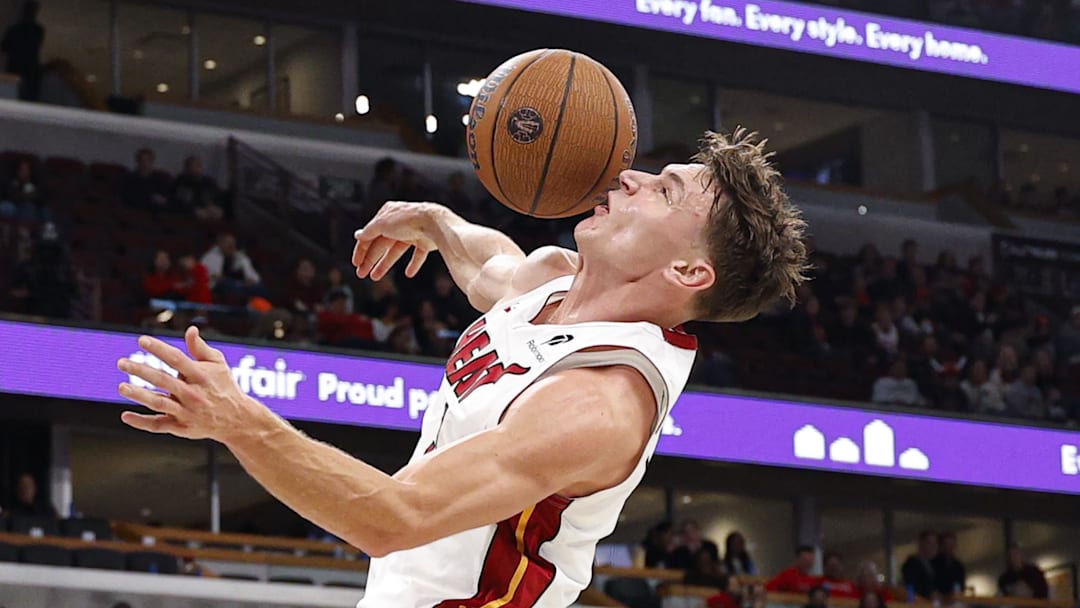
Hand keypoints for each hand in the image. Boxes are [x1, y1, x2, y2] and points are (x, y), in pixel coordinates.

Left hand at [116, 326, 266, 442]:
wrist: (237, 419)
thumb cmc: (224, 386)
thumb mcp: (218, 364)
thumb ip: (200, 348)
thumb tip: (190, 329)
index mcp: (201, 375)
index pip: (176, 359)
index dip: (158, 349)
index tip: (141, 340)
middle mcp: (193, 393)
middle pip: (163, 380)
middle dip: (140, 371)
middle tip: (122, 363)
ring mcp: (187, 412)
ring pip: (159, 403)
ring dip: (139, 395)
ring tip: (122, 387)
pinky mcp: (182, 427)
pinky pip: (159, 425)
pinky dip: (142, 422)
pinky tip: (126, 416)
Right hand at [353, 201, 440, 280]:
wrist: (434, 224)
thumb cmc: (407, 219)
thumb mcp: (382, 224)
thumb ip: (369, 231)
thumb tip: (357, 235)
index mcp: (387, 215)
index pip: (370, 234)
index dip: (361, 249)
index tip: (356, 263)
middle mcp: (399, 223)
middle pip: (381, 244)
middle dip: (370, 260)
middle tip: (361, 274)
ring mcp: (413, 232)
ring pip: (396, 251)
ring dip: (385, 264)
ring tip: (375, 277)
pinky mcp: (425, 242)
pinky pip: (417, 255)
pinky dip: (413, 264)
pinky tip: (408, 274)